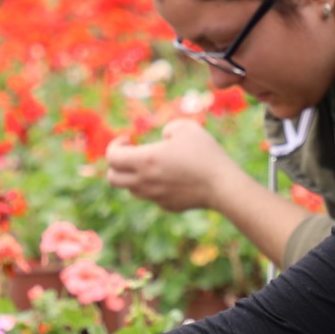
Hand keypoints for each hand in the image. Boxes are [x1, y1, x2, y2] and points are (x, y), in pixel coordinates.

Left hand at [104, 117, 233, 212]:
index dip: (115, 145)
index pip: (111, 157)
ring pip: (131, 190)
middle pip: (113, 179)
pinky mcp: (167, 206)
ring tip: (152, 164)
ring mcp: (155, 196)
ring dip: (134, 176)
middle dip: (116, 165)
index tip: (128, 139)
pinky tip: (170, 177)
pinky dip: (152, 187)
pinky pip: (151, 196)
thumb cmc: (204, 153)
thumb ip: (168, 129)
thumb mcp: (186, 128)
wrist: (222, 185)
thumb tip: (163, 139)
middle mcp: (145, 182)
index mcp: (145, 161)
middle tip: (132, 154)